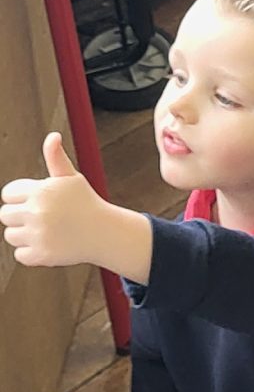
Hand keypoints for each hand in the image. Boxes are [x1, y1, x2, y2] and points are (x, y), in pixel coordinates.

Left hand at [1, 135, 152, 280]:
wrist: (105, 233)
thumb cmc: (86, 203)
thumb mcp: (71, 178)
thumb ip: (56, 157)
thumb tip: (53, 136)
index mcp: (41, 191)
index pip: (8, 194)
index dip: (20, 198)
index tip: (36, 202)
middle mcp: (38, 212)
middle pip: (5, 215)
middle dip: (20, 217)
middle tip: (41, 218)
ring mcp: (40, 235)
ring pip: (10, 235)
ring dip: (23, 235)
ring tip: (44, 232)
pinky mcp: (42, 255)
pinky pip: (20, 255)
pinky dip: (31, 253)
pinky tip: (47, 245)